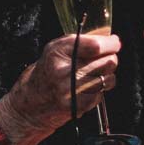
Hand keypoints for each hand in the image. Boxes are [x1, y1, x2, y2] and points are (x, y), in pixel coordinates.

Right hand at [0, 32, 119, 144]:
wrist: (30, 104)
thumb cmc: (46, 72)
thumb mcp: (55, 49)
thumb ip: (80, 41)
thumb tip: (109, 38)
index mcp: (58, 52)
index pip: (96, 45)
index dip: (110, 43)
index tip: (114, 42)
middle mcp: (64, 71)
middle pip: (107, 61)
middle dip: (111, 58)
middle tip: (105, 58)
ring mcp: (71, 90)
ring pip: (108, 78)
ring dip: (107, 75)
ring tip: (95, 73)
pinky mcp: (78, 106)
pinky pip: (102, 94)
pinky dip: (99, 90)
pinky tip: (87, 87)